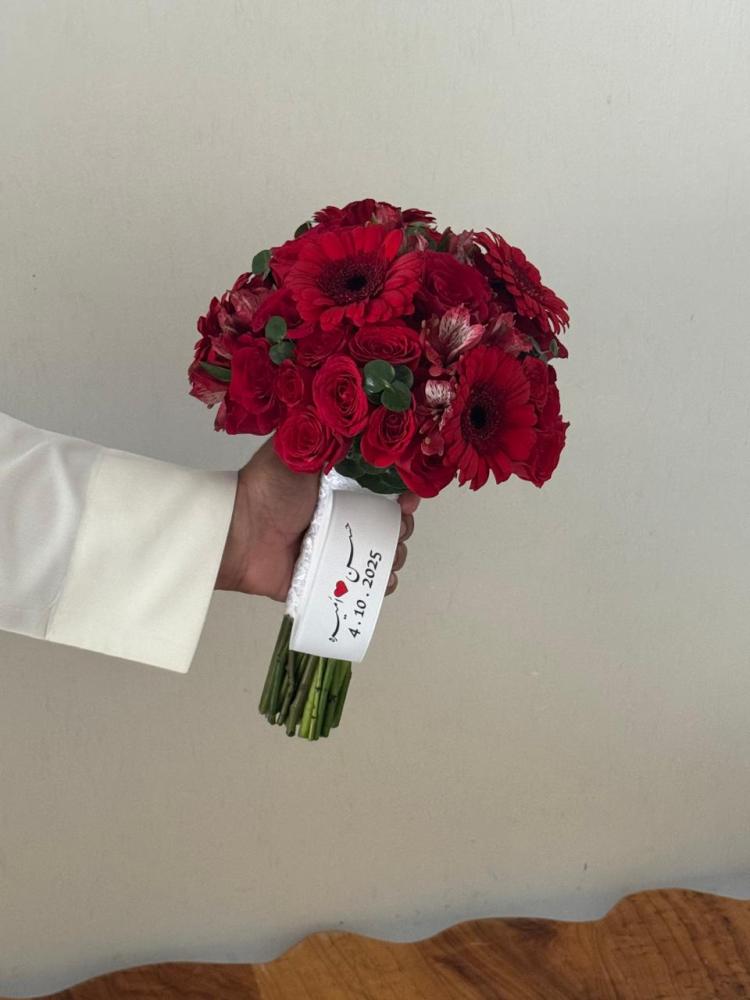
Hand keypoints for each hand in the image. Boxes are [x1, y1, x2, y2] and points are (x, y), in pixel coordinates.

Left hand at [215, 439, 418, 599]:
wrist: (239, 533)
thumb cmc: (267, 489)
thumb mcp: (301, 446)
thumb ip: (330, 431)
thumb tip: (364, 412)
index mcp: (338, 486)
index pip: (384, 490)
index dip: (403, 495)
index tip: (409, 500)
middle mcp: (340, 517)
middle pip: (389, 525)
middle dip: (402, 528)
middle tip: (398, 529)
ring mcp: (334, 549)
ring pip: (380, 556)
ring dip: (393, 557)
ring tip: (388, 556)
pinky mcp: (325, 578)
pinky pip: (359, 586)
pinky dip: (376, 587)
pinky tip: (381, 580)